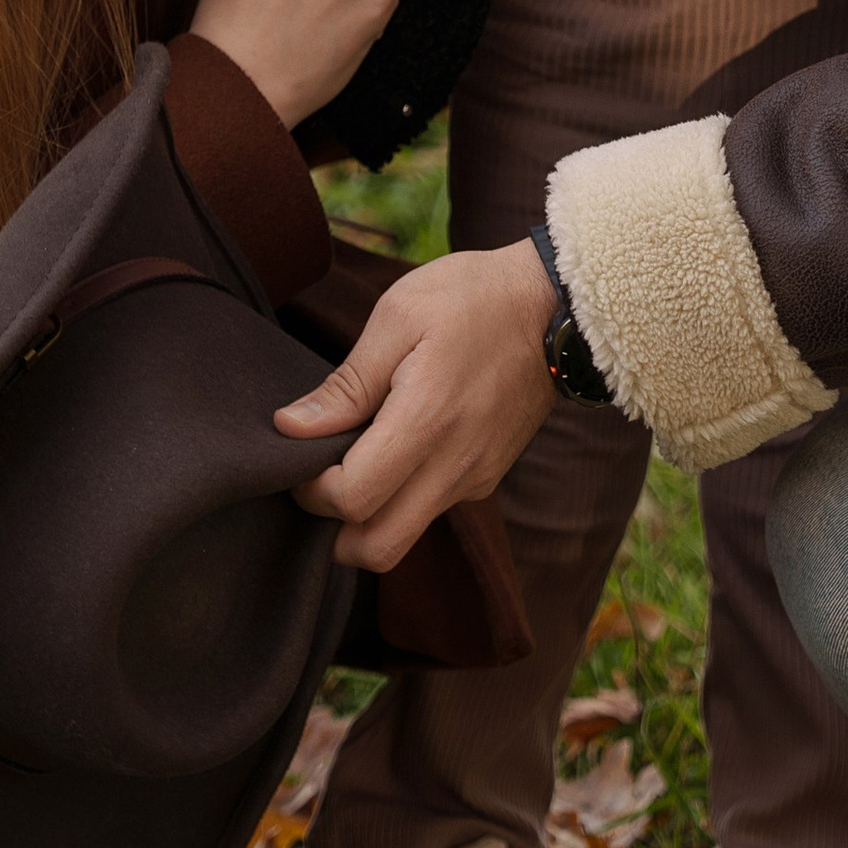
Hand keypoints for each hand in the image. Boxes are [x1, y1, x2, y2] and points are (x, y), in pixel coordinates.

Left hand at [274, 238, 556, 569]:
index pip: (352, 500)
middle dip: (334, 531)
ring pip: (404, 536)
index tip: (303, 454)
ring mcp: (476, 477)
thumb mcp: (399, 316)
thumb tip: (291, 427)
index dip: (312, 490)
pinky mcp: (487, 476)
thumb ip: (346, 383)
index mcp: (427, 421)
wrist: (556, 306)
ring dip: (368, 518)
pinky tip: (397, 449)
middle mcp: (454, 465)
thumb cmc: (472, 298)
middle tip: (322, 479)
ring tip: (357, 458)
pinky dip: (402, 500)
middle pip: (377, 549)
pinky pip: (432, 510)